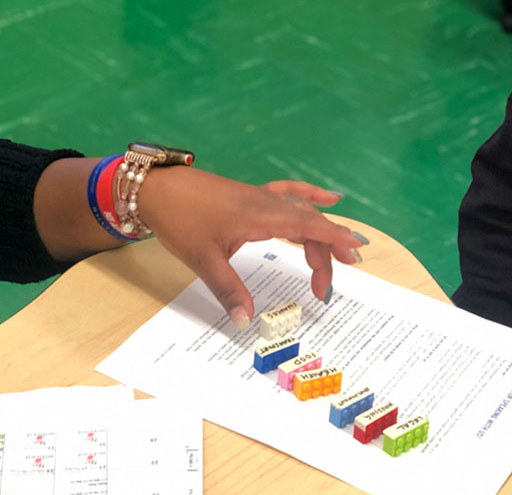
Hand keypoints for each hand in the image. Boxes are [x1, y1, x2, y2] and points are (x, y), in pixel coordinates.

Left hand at [140, 167, 364, 327]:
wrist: (157, 188)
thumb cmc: (180, 218)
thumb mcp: (203, 259)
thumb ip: (229, 290)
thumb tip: (247, 321)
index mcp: (260, 216)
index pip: (307, 226)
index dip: (333, 240)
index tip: (354, 255)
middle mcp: (266, 203)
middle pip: (308, 224)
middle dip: (327, 251)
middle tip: (328, 288)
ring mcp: (259, 197)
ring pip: (301, 212)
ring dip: (322, 231)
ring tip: (343, 253)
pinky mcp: (250, 197)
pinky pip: (288, 193)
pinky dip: (309, 196)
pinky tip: (327, 197)